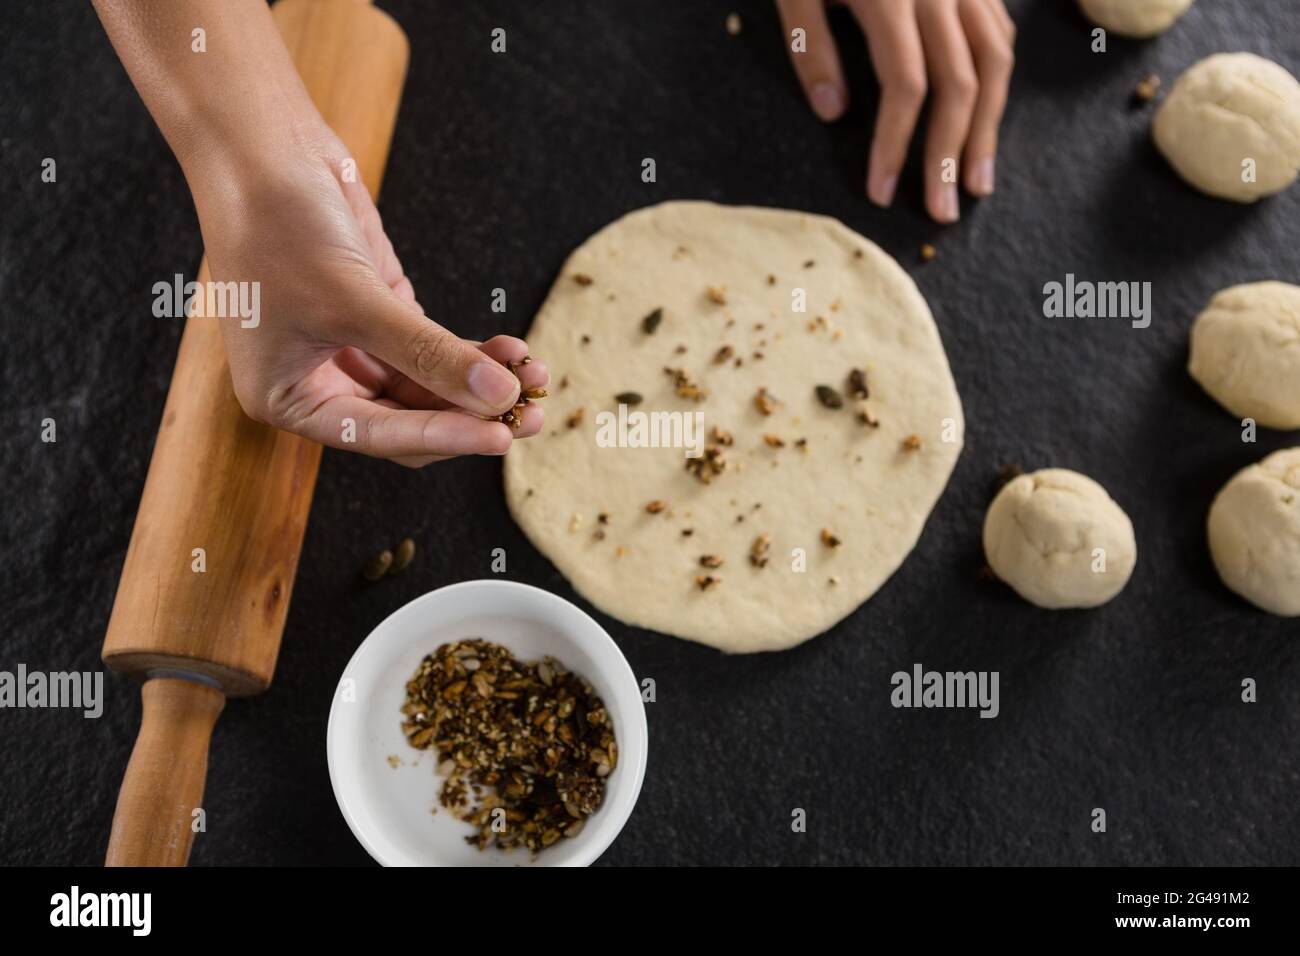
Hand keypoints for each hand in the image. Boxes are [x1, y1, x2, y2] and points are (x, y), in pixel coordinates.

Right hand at [191, 126, 546, 467]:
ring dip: (481, 386)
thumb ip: (428, 354)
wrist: (263, 149)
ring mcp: (354, 351)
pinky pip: (434, 351)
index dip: (444, 438)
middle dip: (470, 416)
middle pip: (410, 421)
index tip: (500, 439)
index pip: (379, 434)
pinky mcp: (382, 317)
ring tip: (533, 376)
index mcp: (290, 399)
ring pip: (428, 389)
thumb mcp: (356, 300)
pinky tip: (512, 350)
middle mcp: (321, 384)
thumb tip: (496, 397)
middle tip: (529, 415)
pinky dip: (472, 354)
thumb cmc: (279, 227)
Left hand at [776, 0, 1014, 221]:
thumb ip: (811, 46)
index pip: (906, 87)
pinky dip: (997, 79)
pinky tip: (988, 118)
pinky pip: (998, 31)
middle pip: (961, 83)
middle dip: (951, 153)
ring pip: (994, 59)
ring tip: (978, 183)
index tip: (881, 191)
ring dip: (989, 128)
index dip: (896, 144)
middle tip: (942, 212)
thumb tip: (835, 116)